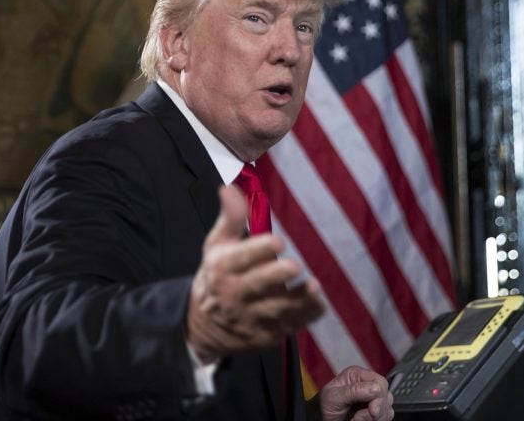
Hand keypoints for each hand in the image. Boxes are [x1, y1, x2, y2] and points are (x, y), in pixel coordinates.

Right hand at [186, 185, 323, 362]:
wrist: (203, 326)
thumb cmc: (216, 276)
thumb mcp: (216, 246)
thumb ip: (229, 218)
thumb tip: (230, 188)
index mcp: (222, 268)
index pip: (239, 259)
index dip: (258, 250)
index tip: (278, 241)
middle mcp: (234, 295)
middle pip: (256, 286)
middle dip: (275, 277)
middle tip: (294, 266)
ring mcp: (250, 318)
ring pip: (276, 309)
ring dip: (296, 300)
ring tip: (313, 287)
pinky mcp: (265, 334)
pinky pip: (289, 325)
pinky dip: (306, 315)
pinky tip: (319, 303)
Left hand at [316, 366, 393, 420]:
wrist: (321, 420)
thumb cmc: (323, 406)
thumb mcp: (334, 396)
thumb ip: (354, 391)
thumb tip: (375, 388)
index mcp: (357, 375)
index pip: (380, 382)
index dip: (379, 396)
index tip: (371, 410)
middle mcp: (366, 385)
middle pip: (386, 396)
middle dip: (376, 410)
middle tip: (359, 417)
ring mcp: (371, 400)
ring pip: (387, 409)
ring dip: (374, 418)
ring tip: (357, 419)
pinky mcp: (374, 412)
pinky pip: (385, 417)